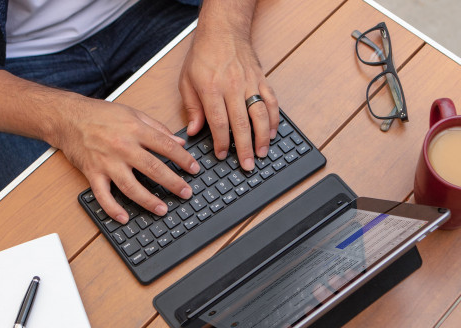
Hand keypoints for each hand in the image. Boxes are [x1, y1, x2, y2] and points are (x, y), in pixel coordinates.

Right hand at [59, 98, 199, 223]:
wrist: (68, 118)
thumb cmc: (100, 114)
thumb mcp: (132, 113)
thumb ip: (157, 128)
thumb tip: (179, 141)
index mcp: (135, 130)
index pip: (166, 146)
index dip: (183, 159)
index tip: (194, 169)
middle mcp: (122, 146)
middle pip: (153, 168)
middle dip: (173, 183)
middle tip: (186, 193)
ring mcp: (107, 162)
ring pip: (131, 186)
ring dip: (148, 200)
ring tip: (162, 209)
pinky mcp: (93, 173)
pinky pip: (103, 195)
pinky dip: (112, 209)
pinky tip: (124, 218)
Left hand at [179, 3, 278, 171]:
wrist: (223, 30)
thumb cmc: (203, 54)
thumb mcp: (186, 80)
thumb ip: (191, 107)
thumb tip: (194, 131)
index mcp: (211, 88)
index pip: (218, 122)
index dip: (221, 142)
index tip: (222, 155)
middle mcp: (233, 87)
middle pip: (241, 123)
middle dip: (244, 148)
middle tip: (247, 165)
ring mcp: (250, 83)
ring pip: (260, 115)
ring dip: (263, 137)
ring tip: (262, 153)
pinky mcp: (261, 80)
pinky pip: (271, 102)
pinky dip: (274, 119)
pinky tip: (273, 133)